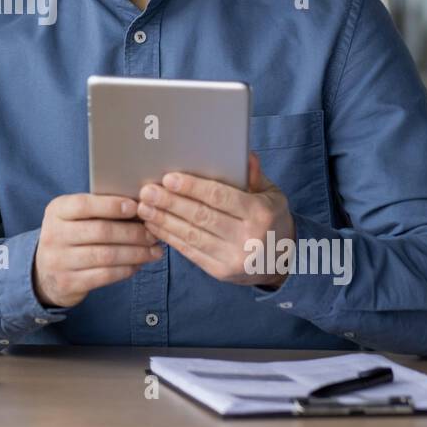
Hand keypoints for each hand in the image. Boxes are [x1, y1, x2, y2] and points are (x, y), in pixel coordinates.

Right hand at [33, 193, 162, 307]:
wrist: (43, 272)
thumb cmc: (70, 236)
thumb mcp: (73, 217)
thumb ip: (98, 209)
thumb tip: (140, 206)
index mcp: (56, 211)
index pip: (84, 205)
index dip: (112, 205)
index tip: (136, 207)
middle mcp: (53, 235)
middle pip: (101, 232)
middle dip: (132, 233)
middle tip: (153, 234)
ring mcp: (59, 261)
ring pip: (106, 256)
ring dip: (135, 253)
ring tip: (153, 251)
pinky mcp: (68, 282)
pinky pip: (104, 275)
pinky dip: (126, 270)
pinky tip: (138, 265)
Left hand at [136, 152, 294, 288]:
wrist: (283, 263)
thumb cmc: (271, 220)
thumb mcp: (272, 195)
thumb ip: (254, 175)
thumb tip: (244, 154)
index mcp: (260, 213)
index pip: (220, 198)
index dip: (193, 188)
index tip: (169, 178)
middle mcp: (247, 238)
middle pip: (201, 217)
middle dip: (170, 203)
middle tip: (147, 191)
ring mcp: (233, 258)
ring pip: (191, 235)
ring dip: (164, 220)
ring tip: (143, 207)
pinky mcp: (220, 272)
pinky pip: (189, 252)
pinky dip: (169, 237)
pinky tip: (153, 225)